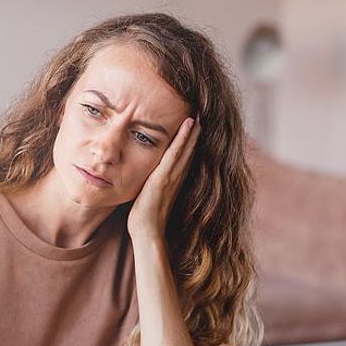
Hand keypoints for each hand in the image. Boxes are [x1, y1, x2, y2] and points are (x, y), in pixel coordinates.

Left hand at [127, 117, 201, 240]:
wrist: (147, 233)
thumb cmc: (145, 218)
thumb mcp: (149, 196)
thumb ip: (151, 185)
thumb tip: (146, 178)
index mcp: (173, 180)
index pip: (184, 156)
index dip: (190, 141)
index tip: (194, 125)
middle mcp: (177, 176)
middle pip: (189, 149)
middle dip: (195, 132)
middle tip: (200, 113)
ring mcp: (172, 176)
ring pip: (186, 147)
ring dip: (193, 129)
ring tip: (198, 112)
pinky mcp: (164, 177)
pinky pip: (175, 153)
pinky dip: (183, 138)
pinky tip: (188, 125)